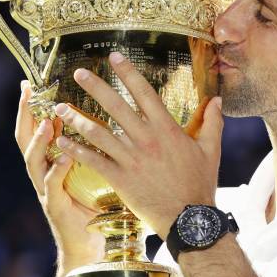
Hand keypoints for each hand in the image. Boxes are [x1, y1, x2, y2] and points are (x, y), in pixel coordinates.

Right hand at [15, 81, 103, 269]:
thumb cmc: (98, 206)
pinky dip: (56, 170)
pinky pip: (52, 185)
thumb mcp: (97, 172)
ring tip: (48, 122)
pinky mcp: (55, 206)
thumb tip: (117, 120)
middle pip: (27, 138)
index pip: (41, 127)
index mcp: (55, 159)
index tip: (32, 83)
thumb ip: (99, 148)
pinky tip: (64, 158)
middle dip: (25, 114)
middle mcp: (45, 171)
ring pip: (34, 159)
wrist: (91, 246)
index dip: (35, 106)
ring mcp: (46, 189)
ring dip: (40, 139)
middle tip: (27, 92)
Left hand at [52, 51, 223, 239]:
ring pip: (99, 133)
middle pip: (117, 107)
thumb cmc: (200, 183)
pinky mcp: (120, 179)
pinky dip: (76, 150)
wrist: (188, 218)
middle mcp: (146, 140)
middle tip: (79, 72)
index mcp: (167, 130)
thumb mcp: (211, 150)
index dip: (129, 73)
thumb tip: (218, 99)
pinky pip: (94, 161)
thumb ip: (213, 122)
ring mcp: (131, 159)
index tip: (115, 57)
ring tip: (59, 107)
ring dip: (77, 118)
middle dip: (96, 87)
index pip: (145, 94)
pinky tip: (61, 140)